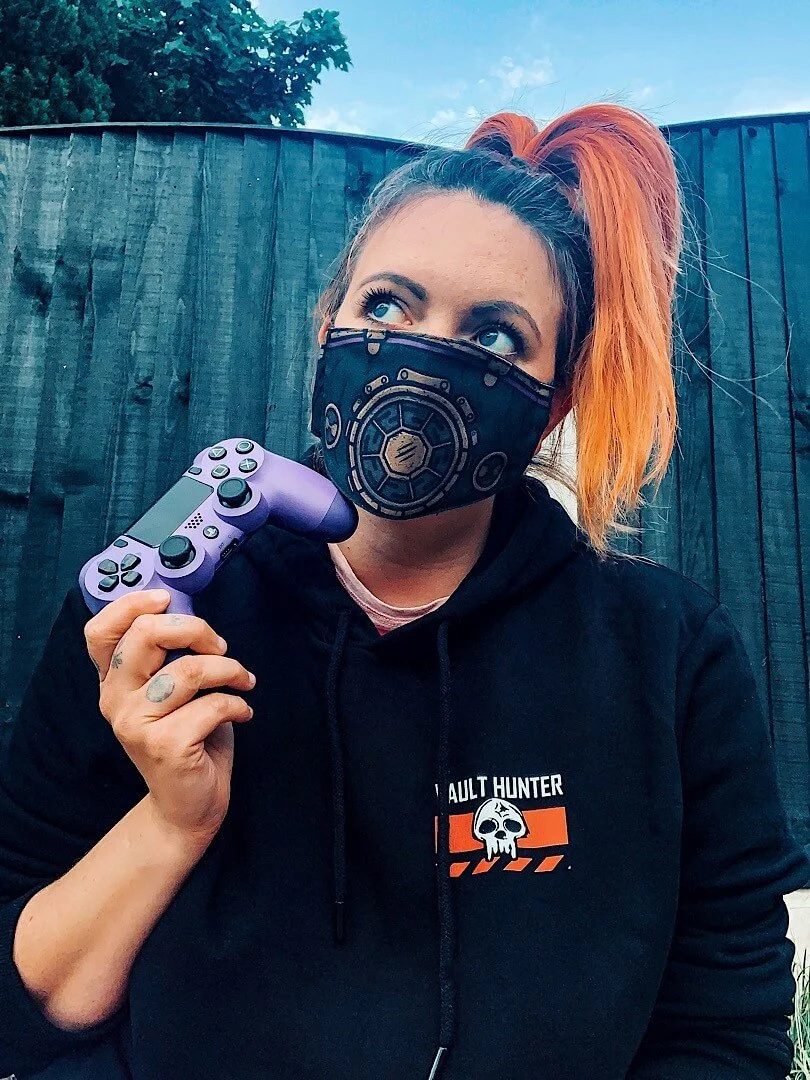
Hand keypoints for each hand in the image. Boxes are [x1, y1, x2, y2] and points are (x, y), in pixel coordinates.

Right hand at [83, 589, 255, 843]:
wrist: (187, 805)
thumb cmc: (187, 737)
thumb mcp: (171, 691)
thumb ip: (167, 656)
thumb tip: (187, 611)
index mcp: (112, 682)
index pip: (100, 631)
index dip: (132, 604)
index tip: (168, 599)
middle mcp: (115, 700)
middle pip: (146, 635)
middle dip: (195, 628)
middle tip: (220, 646)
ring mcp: (135, 724)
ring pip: (188, 670)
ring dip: (229, 669)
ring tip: (243, 681)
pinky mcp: (164, 746)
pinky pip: (212, 705)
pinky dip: (238, 704)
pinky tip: (243, 712)